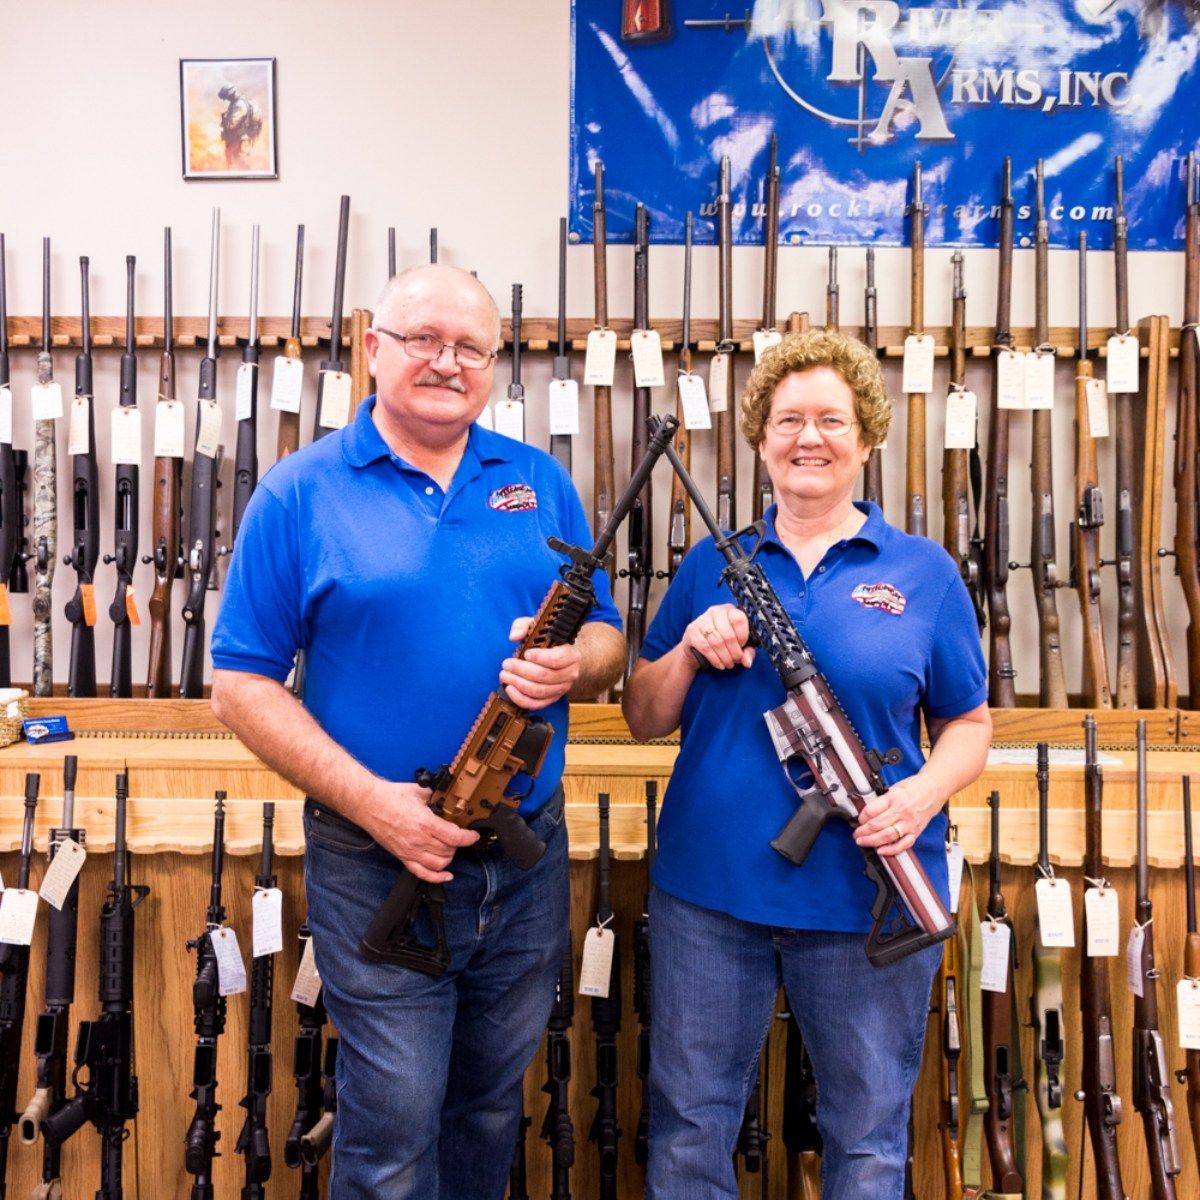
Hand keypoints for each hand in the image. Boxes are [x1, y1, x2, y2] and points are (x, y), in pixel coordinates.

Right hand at [362, 781, 479, 882]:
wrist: (369, 804)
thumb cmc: (390, 797)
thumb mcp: (420, 791)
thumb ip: (436, 796)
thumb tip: (447, 797)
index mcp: (426, 823)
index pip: (456, 837)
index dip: (469, 838)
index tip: (474, 835)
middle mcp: (419, 840)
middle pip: (449, 851)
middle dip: (458, 844)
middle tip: (458, 836)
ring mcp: (410, 851)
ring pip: (439, 864)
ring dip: (449, 858)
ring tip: (450, 849)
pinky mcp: (402, 856)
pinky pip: (421, 873)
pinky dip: (436, 877)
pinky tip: (446, 876)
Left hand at [500, 616, 581, 709]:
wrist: (560, 655)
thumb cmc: (549, 641)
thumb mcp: (537, 627)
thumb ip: (524, 626)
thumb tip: (514, 635)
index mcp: (571, 655)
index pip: (557, 659)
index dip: (540, 657)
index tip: (526, 653)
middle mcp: (570, 673)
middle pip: (544, 676)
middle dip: (521, 670)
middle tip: (507, 664)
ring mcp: (562, 688)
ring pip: (539, 691)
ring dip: (518, 684)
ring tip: (504, 675)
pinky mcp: (552, 698)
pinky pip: (537, 704)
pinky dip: (521, 699)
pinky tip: (510, 689)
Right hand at [682, 604, 753, 671]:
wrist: (697, 646)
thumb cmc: (721, 642)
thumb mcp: (738, 645)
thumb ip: (747, 651)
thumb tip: (747, 661)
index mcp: (729, 610)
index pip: (739, 619)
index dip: (743, 637)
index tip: (742, 646)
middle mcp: (715, 611)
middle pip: (729, 635)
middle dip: (734, 652)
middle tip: (736, 660)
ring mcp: (701, 620)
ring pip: (717, 642)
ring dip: (725, 658)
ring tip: (728, 664)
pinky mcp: (692, 631)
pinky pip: (706, 648)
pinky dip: (715, 659)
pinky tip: (719, 664)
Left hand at [852, 776, 941, 858]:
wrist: (933, 789)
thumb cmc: (913, 787)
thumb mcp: (894, 788)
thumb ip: (881, 801)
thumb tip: (866, 813)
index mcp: (893, 797)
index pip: (871, 811)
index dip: (860, 818)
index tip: (857, 821)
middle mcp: (901, 811)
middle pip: (876, 825)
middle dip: (862, 832)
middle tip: (856, 834)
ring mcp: (909, 823)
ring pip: (887, 835)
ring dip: (872, 841)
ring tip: (862, 842)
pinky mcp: (916, 831)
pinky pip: (903, 844)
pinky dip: (891, 850)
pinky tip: (881, 851)